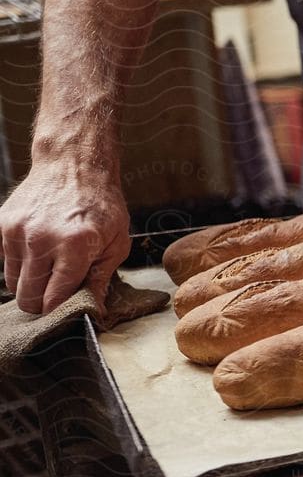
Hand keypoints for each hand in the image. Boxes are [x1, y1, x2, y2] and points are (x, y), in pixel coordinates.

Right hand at [0, 160, 129, 313]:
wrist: (73, 165)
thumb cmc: (101, 205)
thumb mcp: (116, 243)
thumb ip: (101, 279)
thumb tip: (95, 310)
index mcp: (74, 248)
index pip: (54, 300)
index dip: (60, 309)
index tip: (67, 305)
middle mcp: (40, 241)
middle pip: (27, 297)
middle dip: (41, 302)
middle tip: (55, 292)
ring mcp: (16, 231)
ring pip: (12, 282)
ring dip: (28, 282)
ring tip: (49, 267)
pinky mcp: (1, 223)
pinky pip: (2, 260)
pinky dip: (17, 263)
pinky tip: (36, 252)